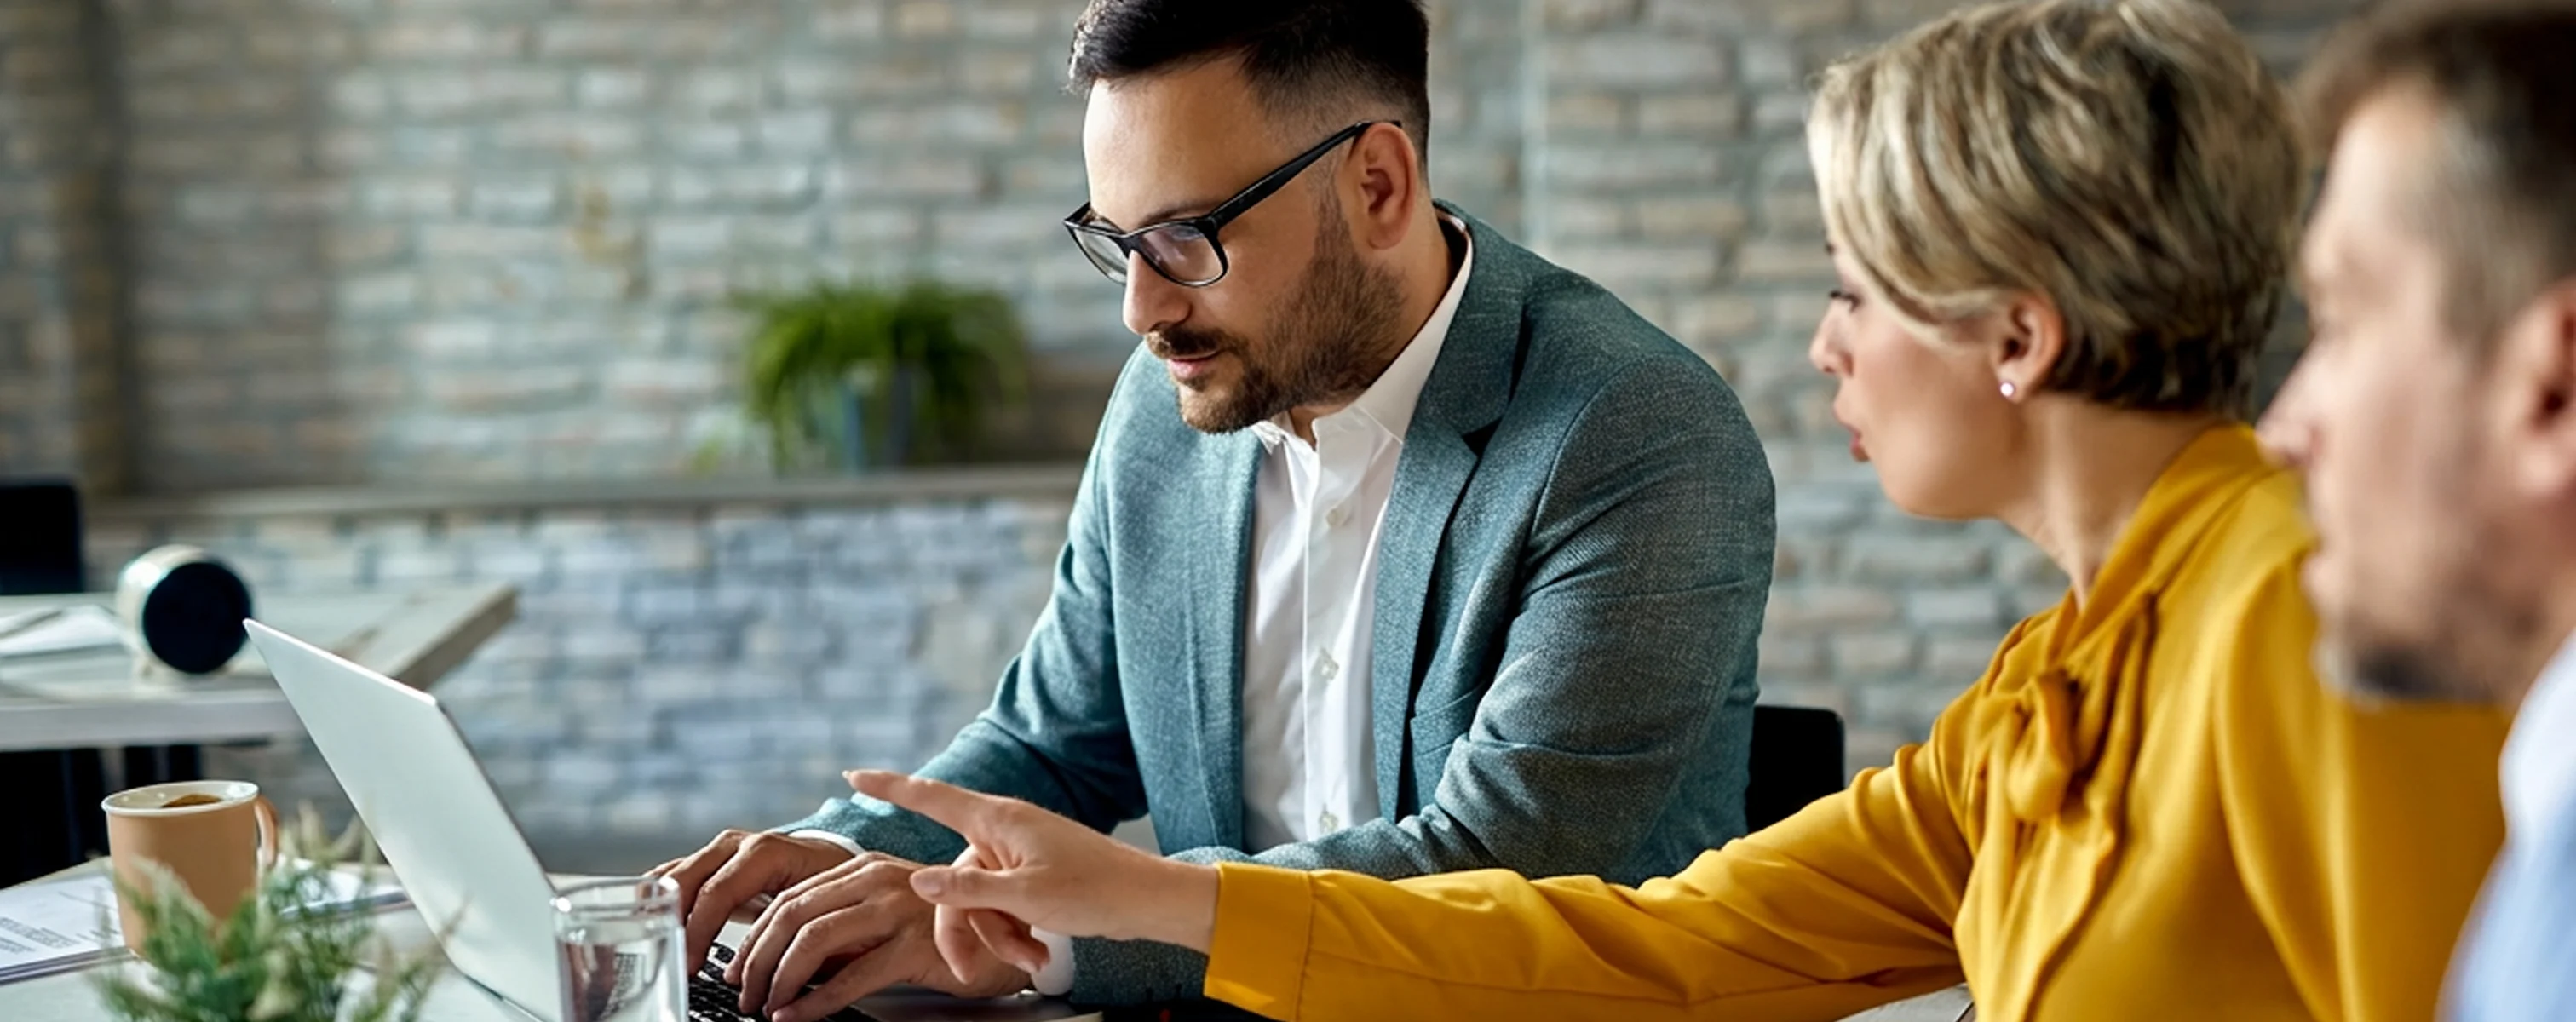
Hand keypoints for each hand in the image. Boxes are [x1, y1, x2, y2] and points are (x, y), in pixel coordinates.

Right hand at [647, 829, 852, 973]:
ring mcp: (718, 850)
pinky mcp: (708, 862)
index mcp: (765, 853)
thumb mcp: (819, 907)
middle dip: (673, 924)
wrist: (832, 856)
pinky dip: (658, 900)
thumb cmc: (829, 884)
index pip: (717, 892)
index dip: (699, 931)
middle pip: (685, 881)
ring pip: (672, 876)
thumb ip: (790, 936)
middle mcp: (736, 845)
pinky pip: (672, 876)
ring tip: (654, 948)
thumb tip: (764, 979)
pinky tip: (648, 925)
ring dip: (658, 912)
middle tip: (668, 962)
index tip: (691, 966)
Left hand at [726, 850, 1029, 1021]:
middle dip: (757, 960)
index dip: (754, 936)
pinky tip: (796, 1016)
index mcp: (863, 868)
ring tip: (766, 1006)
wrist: (1008, 942)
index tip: (737, 969)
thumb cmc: (942, 933)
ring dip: (779, 979)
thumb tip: (778, 962)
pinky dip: (814, 1001)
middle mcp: (878, 880)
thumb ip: (840, 927)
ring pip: (814, 940)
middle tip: (743, 993)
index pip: (791, 897)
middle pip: (794, 915)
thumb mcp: (882, 919)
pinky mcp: (915, 945)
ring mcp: (898, 909)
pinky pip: (851, 977)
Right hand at [845, 770, 1218, 976]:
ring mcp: (1017, 857)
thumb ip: (966, 890)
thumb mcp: (1023, 895)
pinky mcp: (1031, 879)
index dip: (890, 786)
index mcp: (999, 820)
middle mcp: (1003, 833)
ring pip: (977, 902)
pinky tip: (1037, 954)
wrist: (1146, 902)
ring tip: (1030, 958)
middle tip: (966, 968)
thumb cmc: (1094, 890)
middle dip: (961, 928)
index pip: (932, 797)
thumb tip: (916, 881)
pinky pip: (1002, 908)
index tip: (854, 775)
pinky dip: (1014, 934)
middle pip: (951, 881)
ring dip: (996, 937)